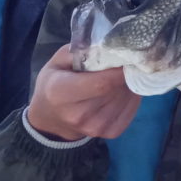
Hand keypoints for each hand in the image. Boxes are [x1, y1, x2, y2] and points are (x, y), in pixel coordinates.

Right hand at [26, 45, 140, 140]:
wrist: (50, 118)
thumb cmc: (54, 82)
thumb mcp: (59, 60)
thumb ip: (83, 50)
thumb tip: (113, 46)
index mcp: (61, 93)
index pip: (102, 82)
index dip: (119, 69)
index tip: (127, 56)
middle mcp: (78, 115)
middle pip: (115, 90)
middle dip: (125, 74)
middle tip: (124, 63)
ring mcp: (94, 128)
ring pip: (126, 99)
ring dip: (128, 85)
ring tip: (119, 77)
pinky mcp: (108, 134)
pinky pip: (130, 111)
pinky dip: (130, 98)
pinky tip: (121, 91)